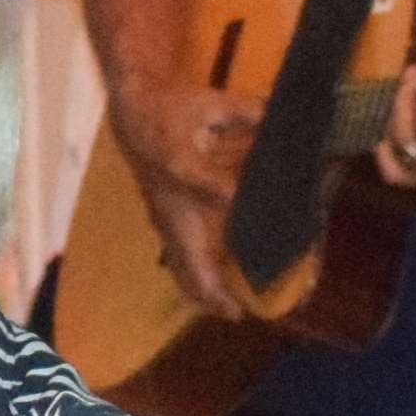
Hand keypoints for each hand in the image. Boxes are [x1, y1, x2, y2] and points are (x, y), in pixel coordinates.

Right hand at [110, 78, 272, 319]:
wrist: (132, 112)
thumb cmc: (172, 107)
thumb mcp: (209, 102)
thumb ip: (245, 112)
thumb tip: (283, 121)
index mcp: (176, 162)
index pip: (200, 183)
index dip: (223, 194)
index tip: (242, 207)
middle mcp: (168, 199)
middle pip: (183, 251)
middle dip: (209, 285)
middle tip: (238, 311)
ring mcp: (164, 215)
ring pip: (179, 263)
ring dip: (202, 292)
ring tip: (231, 313)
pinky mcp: (165, 221)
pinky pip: (179, 259)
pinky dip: (196, 281)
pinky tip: (216, 298)